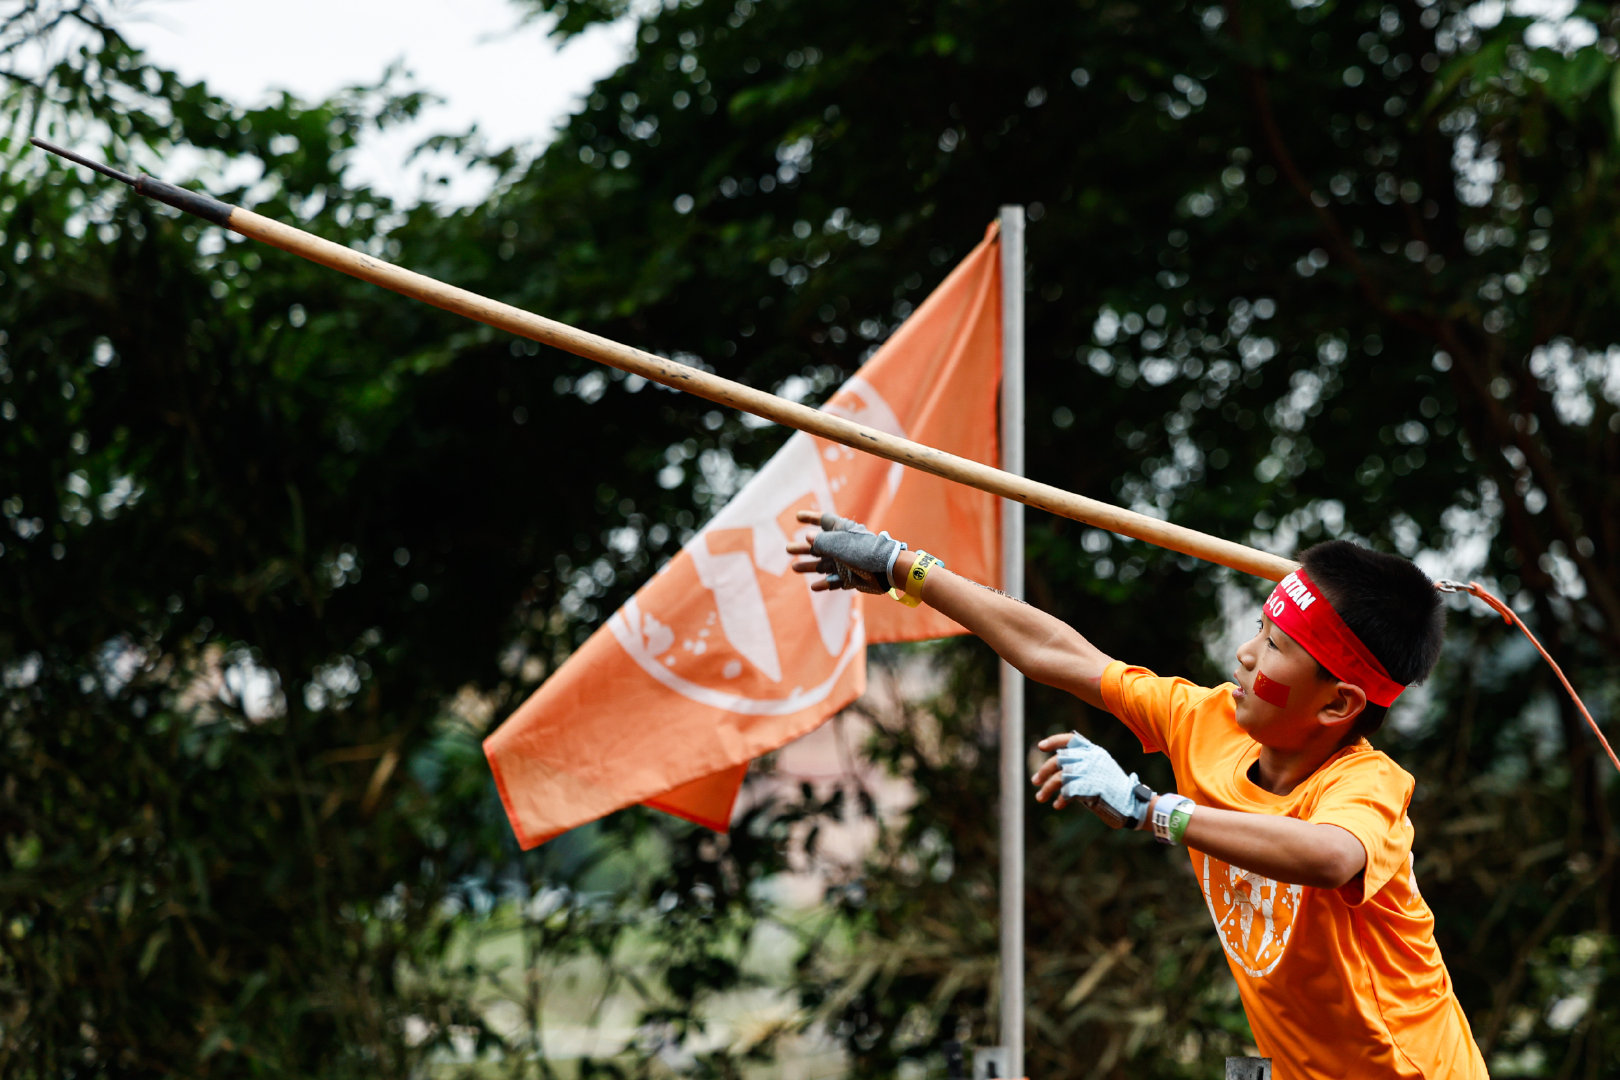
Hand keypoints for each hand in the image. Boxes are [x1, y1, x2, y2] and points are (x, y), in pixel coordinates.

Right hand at [786, 510, 906, 593]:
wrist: (887, 571)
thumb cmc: (864, 552)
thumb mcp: (840, 544)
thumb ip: (822, 541)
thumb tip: (808, 537)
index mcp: (841, 532)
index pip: (823, 521)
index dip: (810, 518)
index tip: (797, 517)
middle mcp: (842, 546)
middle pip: (819, 545)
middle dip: (804, 547)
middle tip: (788, 549)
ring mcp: (845, 562)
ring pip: (823, 564)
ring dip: (809, 566)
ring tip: (795, 567)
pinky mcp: (850, 578)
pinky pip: (834, 581)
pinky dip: (825, 584)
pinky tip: (815, 586)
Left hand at [1032, 731, 1150, 828]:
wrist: (1133, 804)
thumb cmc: (1114, 790)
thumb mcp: (1098, 771)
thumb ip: (1080, 767)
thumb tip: (1055, 772)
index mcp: (1094, 752)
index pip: (1071, 739)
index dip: (1054, 741)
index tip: (1041, 747)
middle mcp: (1091, 758)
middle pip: (1060, 759)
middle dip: (1044, 771)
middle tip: (1034, 781)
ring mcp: (1091, 771)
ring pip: (1060, 776)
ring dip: (1047, 788)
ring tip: (1040, 798)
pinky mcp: (1090, 787)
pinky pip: (1067, 791)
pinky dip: (1061, 798)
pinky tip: (1058, 805)